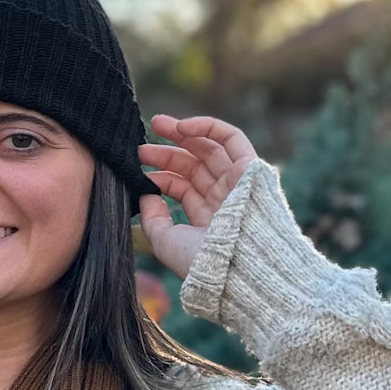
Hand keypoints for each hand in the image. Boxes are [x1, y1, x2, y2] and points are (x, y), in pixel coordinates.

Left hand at [137, 114, 261, 281]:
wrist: (231, 265)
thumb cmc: (198, 261)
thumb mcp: (164, 241)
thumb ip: (152, 218)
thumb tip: (146, 194)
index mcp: (208, 220)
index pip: (183, 189)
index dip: (161, 176)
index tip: (139, 168)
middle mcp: (225, 200)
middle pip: (194, 167)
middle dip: (167, 152)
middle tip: (141, 144)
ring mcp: (238, 184)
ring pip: (210, 149)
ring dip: (183, 134)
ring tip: (156, 124)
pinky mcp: (251, 169)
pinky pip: (231, 138)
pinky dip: (208, 127)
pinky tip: (182, 127)